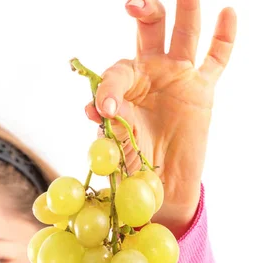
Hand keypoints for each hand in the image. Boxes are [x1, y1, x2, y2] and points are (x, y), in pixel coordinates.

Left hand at [86, 0, 236, 237]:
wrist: (161, 186)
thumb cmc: (134, 166)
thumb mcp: (119, 147)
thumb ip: (110, 125)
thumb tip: (93, 109)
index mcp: (124, 86)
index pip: (117, 73)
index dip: (108, 89)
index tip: (103, 111)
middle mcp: (150, 73)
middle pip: (149, 31)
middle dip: (144, 11)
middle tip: (134, 4)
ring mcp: (179, 77)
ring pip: (184, 34)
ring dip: (186, 10)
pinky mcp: (202, 89)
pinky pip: (216, 60)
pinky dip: (224, 39)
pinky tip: (228, 14)